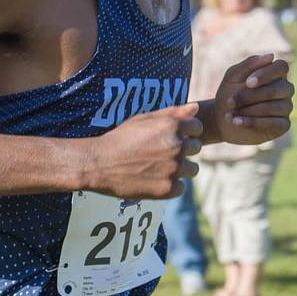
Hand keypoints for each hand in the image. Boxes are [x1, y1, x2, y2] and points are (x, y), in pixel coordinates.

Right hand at [86, 103, 201, 199]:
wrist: (99, 164)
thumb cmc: (120, 138)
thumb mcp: (144, 119)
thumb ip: (172, 112)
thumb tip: (196, 107)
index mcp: (172, 126)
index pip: (198, 128)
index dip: (186, 132)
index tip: (173, 137)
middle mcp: (176, 146)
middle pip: (195, 148)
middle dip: (182, 150)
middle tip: (161, 153)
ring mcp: (173, 169)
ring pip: (192, 169)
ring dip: (180, 168)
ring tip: (159, 167)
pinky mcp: (168, 189)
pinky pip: (181, 187)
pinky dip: (171, 185)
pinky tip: (154, 179)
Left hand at [214, 54, 294, 144]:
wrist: (222, 119)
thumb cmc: (230, 93)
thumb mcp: (233, 77)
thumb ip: (249, 64)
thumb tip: (271, 56)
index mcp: (275, 73)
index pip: (281, 67)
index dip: (266, 74)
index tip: (247, 83)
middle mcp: (284, 89)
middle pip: (276, 89)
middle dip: (250, 96)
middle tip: (230, 102)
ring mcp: (286, 107)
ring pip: (274, 107)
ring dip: (248, 110)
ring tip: (230, 115)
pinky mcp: (283, 125)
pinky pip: (274, 123)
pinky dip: (253, 122)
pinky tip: (237, 122)